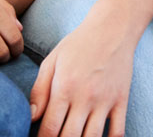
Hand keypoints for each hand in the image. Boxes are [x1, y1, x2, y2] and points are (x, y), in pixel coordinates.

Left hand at [30, 19, 133, 136]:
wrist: (114, 26)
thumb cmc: (79, 43)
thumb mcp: (53, 60)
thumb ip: (39, 90)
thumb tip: (31, 118)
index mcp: (64, 88)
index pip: (49, 129)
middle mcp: (85, 97)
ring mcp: (105, 99)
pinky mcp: (122, 99)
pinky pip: (118, 131)